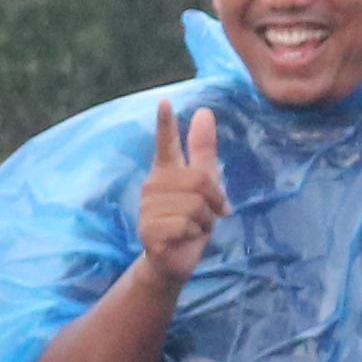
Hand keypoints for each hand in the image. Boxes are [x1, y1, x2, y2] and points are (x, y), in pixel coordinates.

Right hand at [133, 101, 227, 282]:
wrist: (175, 260)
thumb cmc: (191, 219)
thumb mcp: (204, 185)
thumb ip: (203, 151)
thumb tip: (204, 111)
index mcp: (167, 169)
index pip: (165, 142)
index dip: (165, 123)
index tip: (164, 102)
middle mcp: (153, 184)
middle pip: (198, 180)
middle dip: (214, 200)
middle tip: (210, 214)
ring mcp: (147, 207)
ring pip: (194, 206)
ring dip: (204, 222)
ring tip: (193, 228)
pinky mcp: (148, 229)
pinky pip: (184, 225)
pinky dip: (193, 235)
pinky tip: (183, 238)